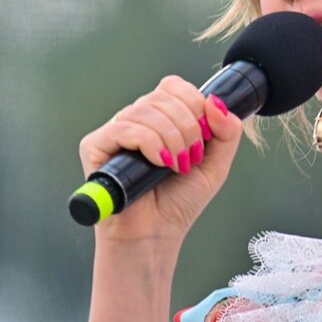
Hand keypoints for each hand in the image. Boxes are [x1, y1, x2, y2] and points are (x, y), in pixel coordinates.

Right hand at [78, 75, 243, 244]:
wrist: (154, 235)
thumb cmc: (178, 201)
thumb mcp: (215, 164)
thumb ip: (227, 132)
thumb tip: (216, 102)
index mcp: (160, 117)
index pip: (174, 86)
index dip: (194, 104)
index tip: (204, 137)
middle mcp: (136, 119)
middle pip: (163, 96)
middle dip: (188, 126)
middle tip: (191, 157)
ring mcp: (114, 130)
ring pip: (146, 110)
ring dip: (172, 137)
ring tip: (177, 165)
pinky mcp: (95, 146)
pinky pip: (125, 128)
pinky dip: (151, 143)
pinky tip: (160, 163)